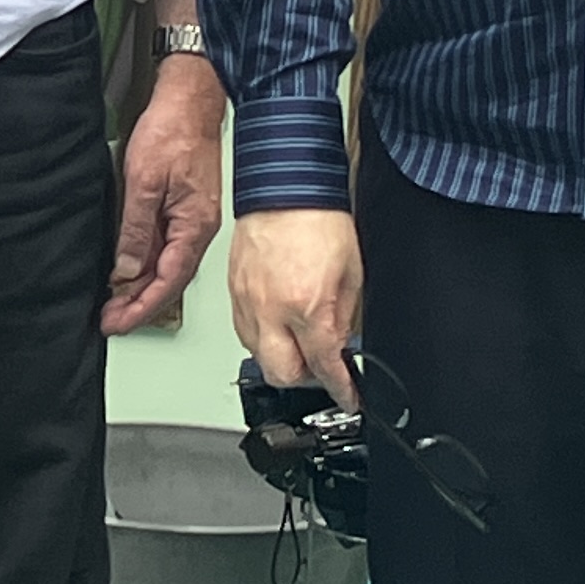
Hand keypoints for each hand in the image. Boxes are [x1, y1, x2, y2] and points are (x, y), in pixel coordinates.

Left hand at [103, 58, 226, 335]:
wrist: (190, 101)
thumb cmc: (172, 132)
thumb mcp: (143, 182)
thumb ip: (135, 228)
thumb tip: (125, 269)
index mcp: (193, 227)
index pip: (167, 282)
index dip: (141, 307)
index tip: (117, 322)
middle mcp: (197, 229)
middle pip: (168, 281)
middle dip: (139, 305)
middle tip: (109, 321)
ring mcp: (192, 220)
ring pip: (167, 266)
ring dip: (141, 288)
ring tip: (114, 304)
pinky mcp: (184, 208)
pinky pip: (167, 247)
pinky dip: (147, 265)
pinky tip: (130, 272)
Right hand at [229, 207, 360, 407]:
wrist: (285, 187)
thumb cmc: (319, 220)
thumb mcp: (351, 275)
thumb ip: (343, 318)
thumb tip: (341, 346)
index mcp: (307, 306)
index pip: (324, 367)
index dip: (341, 389)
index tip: (348, 396)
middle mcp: (271, 310)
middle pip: (282, 374)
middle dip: (305, 380)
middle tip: (322, 370)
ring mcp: (246, 302)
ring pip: (257, 356)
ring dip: (281, 359)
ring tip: (299, 344)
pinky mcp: (233, 291)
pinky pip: (243, 331)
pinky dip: (262, 338)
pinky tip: (277, 326)